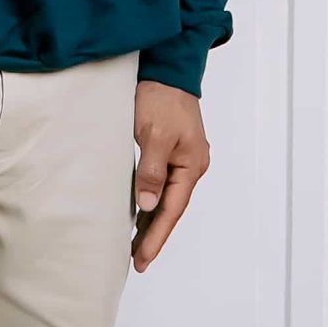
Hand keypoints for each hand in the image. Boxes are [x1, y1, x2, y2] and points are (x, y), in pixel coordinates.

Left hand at [130, 78, 210, 269]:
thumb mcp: (153, 134)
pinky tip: (140, 210)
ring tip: (135, 244)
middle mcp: (192, 165)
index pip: (172, 210)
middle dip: (155, 235)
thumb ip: (151, 171)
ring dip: (152, 219)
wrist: (167, 65)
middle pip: (172, 208)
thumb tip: (149, 206)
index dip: (156, 237)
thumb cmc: (161, 97)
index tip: (141, 259)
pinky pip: (163, 182)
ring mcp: (184, 157)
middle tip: (137, 261)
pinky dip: (152, 199)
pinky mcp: (172, 148)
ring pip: (167, 197)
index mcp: (192, 165)